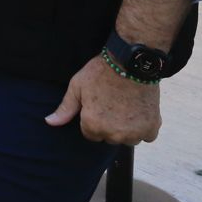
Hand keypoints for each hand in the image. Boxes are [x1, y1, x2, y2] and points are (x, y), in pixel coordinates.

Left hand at [45, 54, 162, 144]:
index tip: (99, 105)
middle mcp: (113, 134)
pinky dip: (145, 127)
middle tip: (113, 103)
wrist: (131, 61)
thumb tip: (50, 122)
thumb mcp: (77, 86)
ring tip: (127, 106)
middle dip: (110, 125)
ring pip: (128, 139)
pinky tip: (140, 111)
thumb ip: (65, 108)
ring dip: (128, 128)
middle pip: (109, 137)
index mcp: (93, 126)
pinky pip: (147, 136)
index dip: (93, 119)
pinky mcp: (151, 128)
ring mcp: (134, 133)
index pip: (90, 134)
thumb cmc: (101, 72)